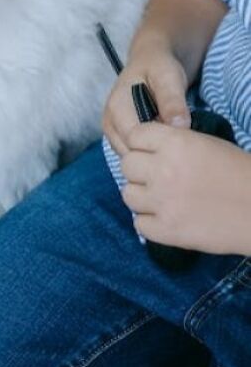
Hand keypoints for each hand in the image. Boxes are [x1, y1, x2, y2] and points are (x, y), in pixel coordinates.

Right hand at [102, 38, 189, 155]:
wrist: (151, 60)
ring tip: (173, 144)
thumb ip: (172, 101)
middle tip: (180, 145)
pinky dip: (148, 152)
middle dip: (154, 153)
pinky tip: (164, 144)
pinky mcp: (120, 136)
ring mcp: (112, 131)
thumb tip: (179, 126)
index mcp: (117, 107)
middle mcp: (109, 122)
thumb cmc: (159, 66)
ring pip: (131, 156)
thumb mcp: (168, 77)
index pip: (134, 140)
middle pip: (130, 152)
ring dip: (151, 154)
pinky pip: (133, 153)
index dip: (158, 144)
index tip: (182, 141)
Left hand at [121, 123, 250, 255]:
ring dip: (142, 196)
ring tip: (162, 199)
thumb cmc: (239, 173)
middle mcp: (163, 170)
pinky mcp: (167, 230)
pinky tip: (167, 218)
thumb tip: (145, 146)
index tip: (150, 152)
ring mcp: (163, 202)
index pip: (134, 135)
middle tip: (157, 177)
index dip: (141, 144)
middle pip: (127, 165)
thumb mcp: (206, 144)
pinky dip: (150, 223)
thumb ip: (172, 142)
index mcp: (175, 143)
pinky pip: (139, 223)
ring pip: (128, 194)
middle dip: (140, 170)